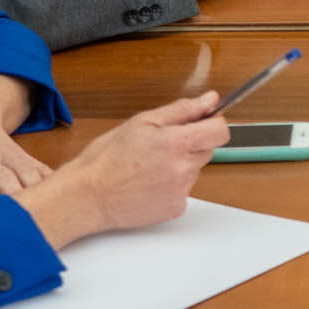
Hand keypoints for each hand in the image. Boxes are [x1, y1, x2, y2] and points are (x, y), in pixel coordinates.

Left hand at [0, 74, 47, 218]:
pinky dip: (55, 193)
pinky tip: (58, 212)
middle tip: (21, 241)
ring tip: (42, 231)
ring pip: (33, 183)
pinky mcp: (26, 158)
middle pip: (10, 190)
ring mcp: (9, 158)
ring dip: (40, 205)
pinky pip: (47, 177)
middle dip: (18, 214)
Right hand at [17, 95, 225, 250]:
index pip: (220, 131)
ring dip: (180, 165)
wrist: (88, 195)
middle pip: (207, 150)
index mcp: (177, 143)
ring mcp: (181, 191)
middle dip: (191, 144)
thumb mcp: (142, 122)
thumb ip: (182, 110)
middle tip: (160, 146)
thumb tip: (210, 100)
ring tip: (148, 166)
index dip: (212, 124)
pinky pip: (184, 190)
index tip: (202, 124)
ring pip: (194, 170)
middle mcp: (184, 168)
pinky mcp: (176, 208)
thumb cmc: (107, 158)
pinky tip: (149, 183)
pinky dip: (171, 186)